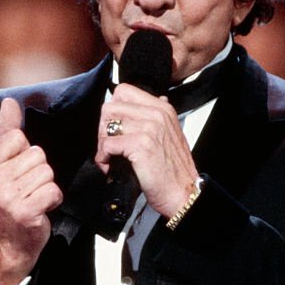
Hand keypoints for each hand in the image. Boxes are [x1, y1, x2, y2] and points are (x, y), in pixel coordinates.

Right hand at [0, 98, 62, 284]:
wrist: (12, 241)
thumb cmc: (11, 198)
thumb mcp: (4, 164)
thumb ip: (6, 132)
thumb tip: (9, 102)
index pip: (19, 138)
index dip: (27, 154)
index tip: (19, 172)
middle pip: (38, 155)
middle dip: (40, 171)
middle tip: (28, 189)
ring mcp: (6, 198)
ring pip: (47, 173)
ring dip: (47, 186)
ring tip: (34, 198)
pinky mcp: (24, 212)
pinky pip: (53, 190)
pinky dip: (54, 200)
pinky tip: (42, 209)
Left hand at [95, 84, 198, 219]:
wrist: (182, 192)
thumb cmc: (175, 170)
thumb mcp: (170, 134)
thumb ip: (155, 118)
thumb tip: (141, 106)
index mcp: (163, 108)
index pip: (124, 91)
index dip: (113, 109)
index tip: (113, 127)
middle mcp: (156, 114)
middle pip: (111, 107)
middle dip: (103, 127)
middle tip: (108, 145)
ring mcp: (149, 128)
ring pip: (107, 124)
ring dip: (102, 143)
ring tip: (109, 156)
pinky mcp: (140, 145)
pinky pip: (108, 144)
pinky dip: (103, 157)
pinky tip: (110, 165)